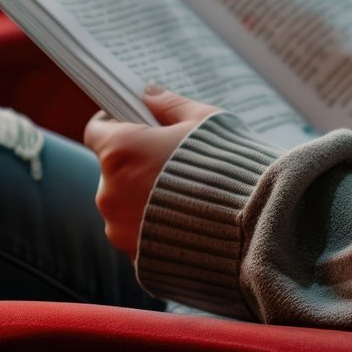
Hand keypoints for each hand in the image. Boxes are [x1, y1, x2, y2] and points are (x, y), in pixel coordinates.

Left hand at [83, 85, 221, 259]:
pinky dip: (155, 228)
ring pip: (124, 206)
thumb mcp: (203, 122)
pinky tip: (187, 222)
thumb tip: (149, 93)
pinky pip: (139, 236)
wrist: (254, 230)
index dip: (114, 124)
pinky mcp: (136, 258)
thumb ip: (169, 105)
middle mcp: (109, 193)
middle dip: (136, 165)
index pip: (97, 131)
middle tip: (171, 162)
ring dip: (144, 199)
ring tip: (185, 197)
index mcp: (119, 152)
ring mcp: (120, 229)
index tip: (133, 123)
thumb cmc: (227, 168)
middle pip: (113, 171)